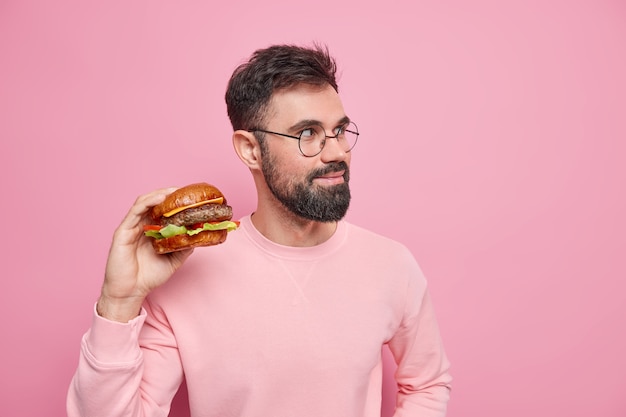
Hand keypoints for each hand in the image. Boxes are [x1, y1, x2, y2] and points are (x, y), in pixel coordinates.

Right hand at [96, 187, 192, 321]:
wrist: (130, 292)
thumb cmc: (148, 277)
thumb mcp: (173, 260)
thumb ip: (183, 247)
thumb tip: (198, 235)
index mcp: (152, 231)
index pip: (163, 210)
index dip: (175, 202)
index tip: (191, 198)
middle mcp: (141, 226)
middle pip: (154, 203)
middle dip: (169, 195)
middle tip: (185, 191)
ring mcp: (131, 227)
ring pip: (144, 203)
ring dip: (160, 195)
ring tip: (174, 192)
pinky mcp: (123, 231)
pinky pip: (135, 212)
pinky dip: (148, 203)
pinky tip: (160, 200)